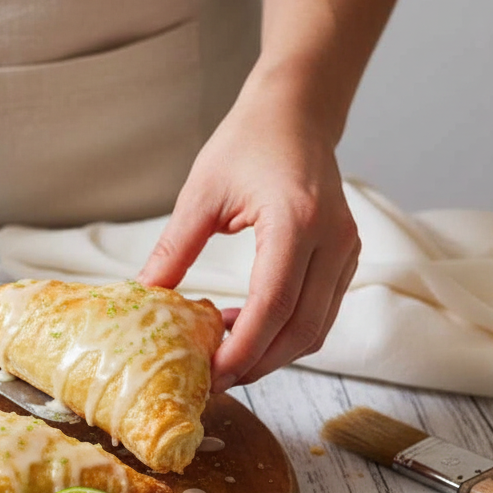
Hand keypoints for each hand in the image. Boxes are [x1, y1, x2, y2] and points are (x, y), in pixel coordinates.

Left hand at [137, 85, 359, 391]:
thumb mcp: (200, 193)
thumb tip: (145, 296)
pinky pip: (321, 311)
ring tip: (223, 355)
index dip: (243, 348)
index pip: (274, 304)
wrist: (296, 112)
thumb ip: (175, 249)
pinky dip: (286, 331)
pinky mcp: (346, 256)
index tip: (212, 374)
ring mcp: (346, 249)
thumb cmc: (247, 142)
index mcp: (295, 221)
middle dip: (257, 364)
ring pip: (317, 328)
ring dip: (272, 352)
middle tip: (213, 380)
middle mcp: (331, 239)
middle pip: (302, 329)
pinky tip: (244, 325)